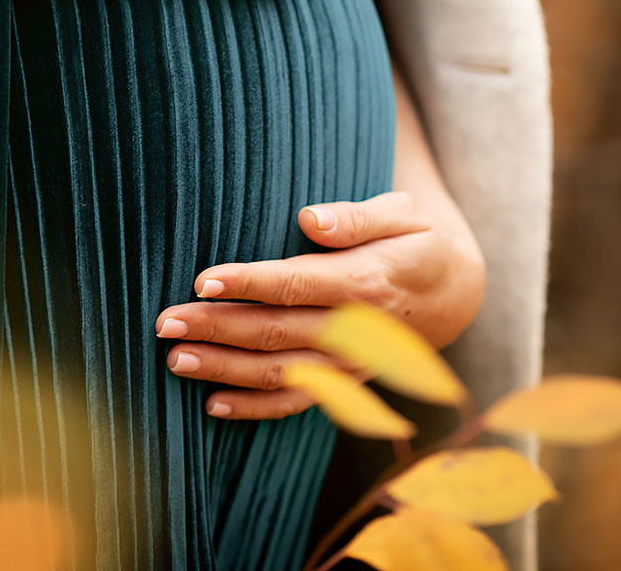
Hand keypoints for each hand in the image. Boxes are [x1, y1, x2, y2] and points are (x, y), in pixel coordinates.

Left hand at [155, 192, 485, 420]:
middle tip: (165, 322)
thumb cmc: (416, 240)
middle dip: (218, 329)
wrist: (455, 294)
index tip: (203, 281)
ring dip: (225, 369)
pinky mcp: (343, 381)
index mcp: (367, 281)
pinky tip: (213, 404)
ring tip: (175, 359)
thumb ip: (358, 217)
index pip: (297, 284)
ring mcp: (348, 363)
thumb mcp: (405, 213)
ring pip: (280, 374)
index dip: (249, 284)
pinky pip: (298, 403)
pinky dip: (256, 408)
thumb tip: (310, 220)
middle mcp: (355, 330)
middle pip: (277, 332)